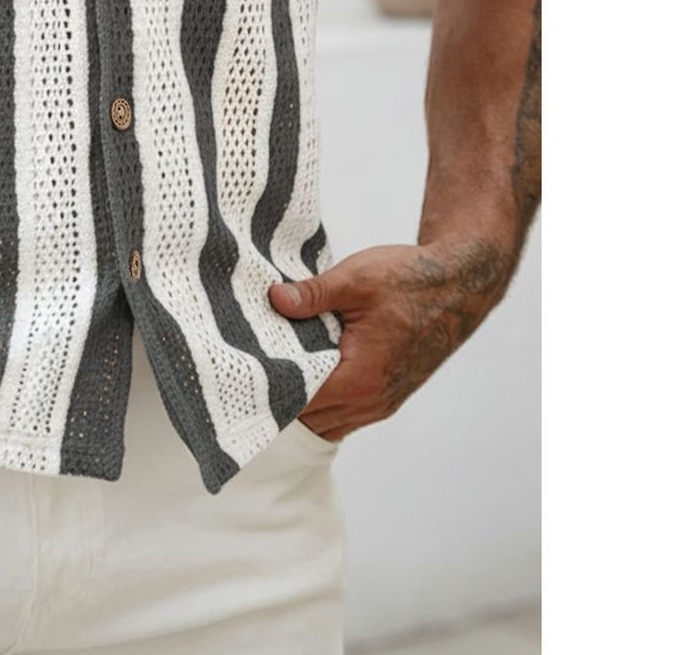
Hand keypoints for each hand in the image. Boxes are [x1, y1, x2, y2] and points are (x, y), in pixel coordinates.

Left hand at [268, 237, 513, 441]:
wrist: (458, 286)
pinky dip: (321, 399)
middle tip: (246, 366)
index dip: (266, 386)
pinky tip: (304, 369)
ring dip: (300, 400)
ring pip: (325, 419)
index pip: (298, 401)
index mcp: (359, 378)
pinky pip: (343, 412)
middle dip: (278, 394)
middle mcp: (370, 401)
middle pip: (306, 416)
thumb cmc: (412, 282)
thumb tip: (273, 300)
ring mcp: (380, 402)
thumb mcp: (356, 280)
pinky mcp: (386, 395)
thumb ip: (312, 294)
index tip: (241, 371)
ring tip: (271, 368)